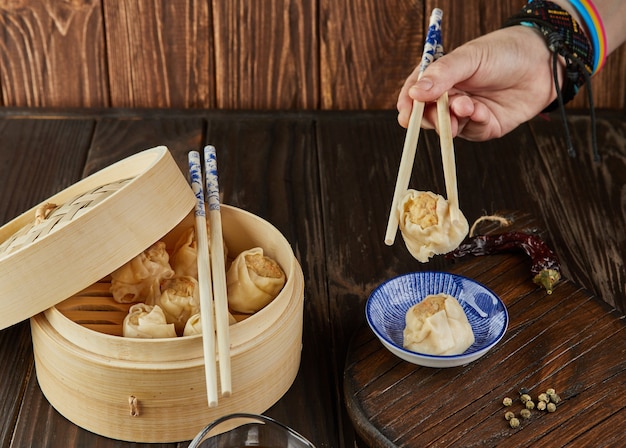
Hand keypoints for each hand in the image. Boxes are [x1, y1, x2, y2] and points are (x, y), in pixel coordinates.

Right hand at [397, 26, 561, 140]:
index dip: (407, 105)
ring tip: (467, 105)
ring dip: (454, 119)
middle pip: (425, 118)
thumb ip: (442, 75)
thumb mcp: (469, 57)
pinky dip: (474, 123)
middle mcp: (449, 98)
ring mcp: (466, 114)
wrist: (545, 61)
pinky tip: (482, 111)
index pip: (413, 95)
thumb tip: (415, 93)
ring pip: (447, 128)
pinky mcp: (485, 127)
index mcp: (440, 78)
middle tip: (443, 110)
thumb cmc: (505, 51)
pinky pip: (471, 133)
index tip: (407, 112)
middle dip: (430, 117)